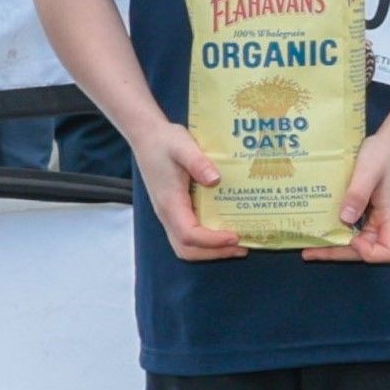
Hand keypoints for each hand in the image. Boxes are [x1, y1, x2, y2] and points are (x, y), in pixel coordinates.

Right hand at [133, 115, 246, 260]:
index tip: (235, 236)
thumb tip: (215, 180)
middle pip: (186, 249)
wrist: (147, 136)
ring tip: (237, 245)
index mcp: (170, 203)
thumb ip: (198, 162)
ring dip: (210, 251)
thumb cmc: (166, 141)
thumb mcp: (183, 146)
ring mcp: (170, 214)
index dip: (212, 241)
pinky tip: (224, 230)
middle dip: (214, 253)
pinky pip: (188, 235)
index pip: (189, 235)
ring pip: (185, 246)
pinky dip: (206, 241)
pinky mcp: (174, 210)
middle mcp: (168, 214)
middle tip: (242, 248)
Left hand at [309, 124, 389, 265]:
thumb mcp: (368, 171)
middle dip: (340, 253)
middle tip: (309, 251)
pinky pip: (357, 226)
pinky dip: (341, 229)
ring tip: (310, 244)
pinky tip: (323, 224)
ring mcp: (379, 216)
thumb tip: (344, 219)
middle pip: (368, 250)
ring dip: (337, 244)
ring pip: (360, 240)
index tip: (352, 239)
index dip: (370, 252)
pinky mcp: (372, 209)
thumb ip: (357, 195)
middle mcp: (387, 222)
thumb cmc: (385, 153)